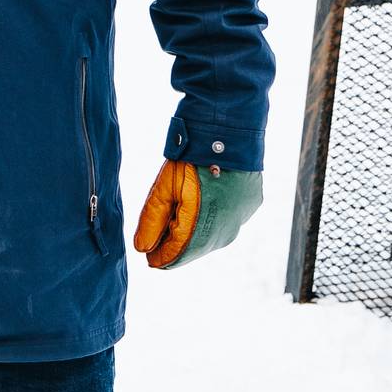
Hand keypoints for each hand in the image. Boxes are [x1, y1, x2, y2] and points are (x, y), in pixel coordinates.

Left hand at [133, 160, 263, 269]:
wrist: (227, 135)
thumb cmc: (191, 161)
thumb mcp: (164, 189)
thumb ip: (152, 221)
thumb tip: (142, 249)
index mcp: (200, 229)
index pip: (175, 255)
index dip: (159, 256)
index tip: (147, 254)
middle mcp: (224, 232)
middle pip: (193, 248)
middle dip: (175, 241)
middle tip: (162, 226)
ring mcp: (240, 221)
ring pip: (211, 237)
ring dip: (194, 231)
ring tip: (182, 210)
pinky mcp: (249, 209)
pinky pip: (227, 221)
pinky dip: (213, 217)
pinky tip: (204, 200)